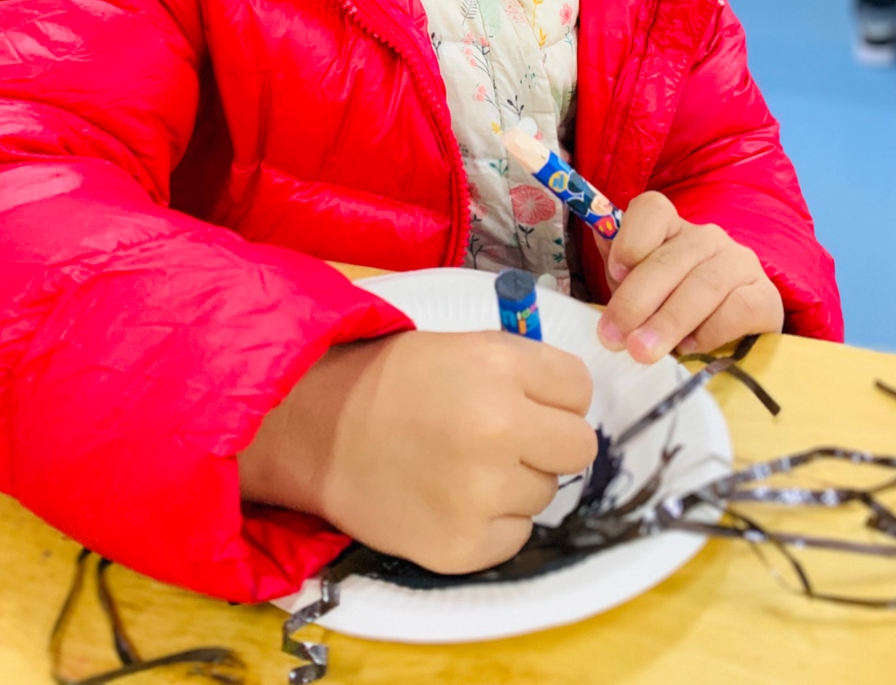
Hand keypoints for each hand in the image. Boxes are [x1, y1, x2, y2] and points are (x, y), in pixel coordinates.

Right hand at [237, 330, 596, 574]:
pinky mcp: (465, 546)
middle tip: (505, 440)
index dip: (555, 396)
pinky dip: (491, 522)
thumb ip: (522, 371)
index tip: (528, 401)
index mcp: (499, 366)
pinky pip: (515, 535)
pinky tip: (449, 498)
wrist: (315, 430)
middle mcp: (500, 428)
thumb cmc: (389, 381)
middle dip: (548, 443)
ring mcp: (484, 493)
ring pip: (545, 493)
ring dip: (514, 483)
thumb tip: (572, 406)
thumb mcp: (461, 348)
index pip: (580, 389)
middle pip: (579, 447)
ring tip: (460, 466)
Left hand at [596, 191, 783, 363]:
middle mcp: (708, 237)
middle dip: (636, 300)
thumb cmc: (672, 308)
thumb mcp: (640, 289)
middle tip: (614, 337)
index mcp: (672, 227)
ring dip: (668, 321)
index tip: (614, 273)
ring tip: (643, 351)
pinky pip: (738, 309)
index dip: (631, 239)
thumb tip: (602, 243)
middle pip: (671, 258)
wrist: (732, 339)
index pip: (652, 210)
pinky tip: (689, 349)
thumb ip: (619, 271)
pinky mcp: (766, 298)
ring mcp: (741, 263)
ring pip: (703, 285)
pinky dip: (709, 331)